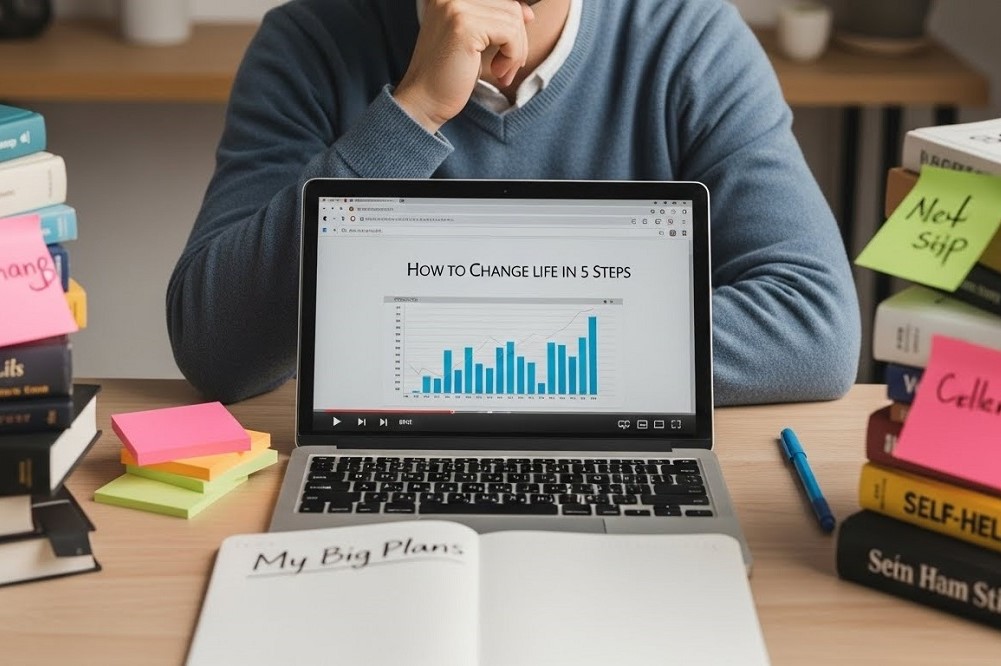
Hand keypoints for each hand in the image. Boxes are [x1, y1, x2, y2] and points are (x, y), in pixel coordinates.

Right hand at [394, 0, 534, 132]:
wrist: (424, 100)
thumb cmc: (449, 73)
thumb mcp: (476, 40)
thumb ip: (497, 21)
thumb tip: (528, 12)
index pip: (501, 0)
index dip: (513, 21)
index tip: (510, 49)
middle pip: (510, 6)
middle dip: (517, 40)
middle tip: (506, 68)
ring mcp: (455, 6)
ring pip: (514, 19)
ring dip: (515, 51)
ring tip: (500, 72)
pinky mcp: (464, 25)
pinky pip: (510, 34)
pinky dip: (512, 56)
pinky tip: (497, 73)